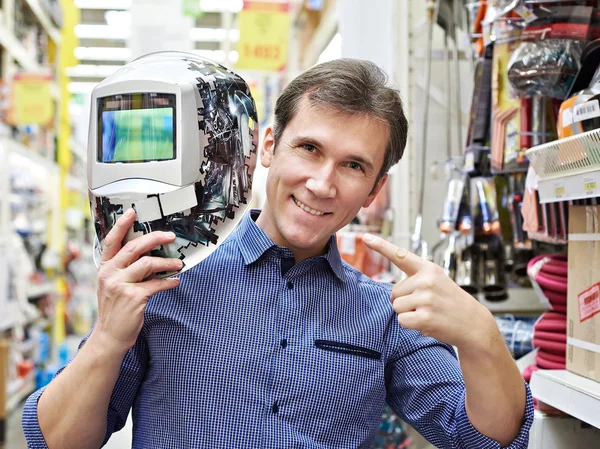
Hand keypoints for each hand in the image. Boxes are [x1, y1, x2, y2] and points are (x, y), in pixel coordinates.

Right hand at [94, 208, 182, 353]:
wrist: (109, 336)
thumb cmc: (115, 309)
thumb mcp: (112, 285)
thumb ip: (124, 269)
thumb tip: (147, 255)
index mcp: (104, 268)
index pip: (111, 241)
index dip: (121, 225)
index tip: (132, 213)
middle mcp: (110, 274)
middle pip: (134, 247)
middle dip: (155, 238)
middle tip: (170, 236)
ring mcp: (120, 285)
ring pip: (148, 263)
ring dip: (167, 263)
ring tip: (178, 264)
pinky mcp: (133, 297)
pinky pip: (156, 284)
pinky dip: (169, 282)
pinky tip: (175, 281)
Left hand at [363, 234, 495, 350]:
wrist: (474, 323)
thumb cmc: (450, 302)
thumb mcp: (437, 282)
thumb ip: (415, 281)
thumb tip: (393, 295)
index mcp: (428, 269)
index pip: (400, 255)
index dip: (381, 246)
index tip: (365, 237)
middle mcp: (426, 280)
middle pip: (394, 292)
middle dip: (405, 301)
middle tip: (428, 305)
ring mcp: (425, 298)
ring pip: (396, 307)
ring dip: (408, 314)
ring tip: (429, 313)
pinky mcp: (424, 316)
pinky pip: (402, 320)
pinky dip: (411, 325)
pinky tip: (428, 322)